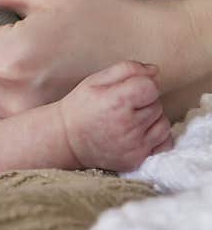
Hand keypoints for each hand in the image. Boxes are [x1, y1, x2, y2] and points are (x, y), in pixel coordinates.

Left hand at [0, 0, 180, 118]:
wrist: (158, 57)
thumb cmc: (103, 15)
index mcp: (11, 59)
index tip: (15, 20)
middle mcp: (12, 99)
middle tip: (28, 36)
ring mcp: (24, 123)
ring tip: (38, 59)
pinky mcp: (34, 136)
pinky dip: (5, 94)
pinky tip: (39, 82)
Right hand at [58, 61, 172, 171]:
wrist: (66, 140)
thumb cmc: (81, 107)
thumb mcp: (95, 80)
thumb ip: (126, 69)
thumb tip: (155, 71)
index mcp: (117, 102)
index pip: (151, 87)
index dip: (141, 85)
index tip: (127, 90)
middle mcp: (128, 125)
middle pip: (157, 105)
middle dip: (144, 103)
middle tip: (122, 107)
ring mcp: (134, 145)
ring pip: (163, 123)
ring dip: (151, 119)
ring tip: (129, 120)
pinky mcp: (137, 159)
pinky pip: (164, 143)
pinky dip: (156, 137)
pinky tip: (139, 134)